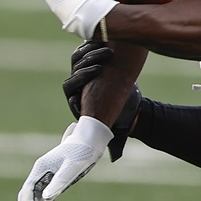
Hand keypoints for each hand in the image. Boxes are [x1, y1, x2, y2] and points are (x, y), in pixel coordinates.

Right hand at [17, 116, 113, 200]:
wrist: (90, 138)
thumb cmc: (83, 150)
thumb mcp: (73, 166)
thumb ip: (60, 180)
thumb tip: (46, 196)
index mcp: (42, 167)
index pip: (29, 188)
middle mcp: (41, 171)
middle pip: (28, 192)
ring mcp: (47, 174)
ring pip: (34, 193)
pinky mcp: (54, 177)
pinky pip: (44, 193)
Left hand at [62, 40, 143, 160]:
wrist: (130, 105)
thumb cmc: (121, 117)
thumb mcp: (116, 129)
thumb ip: (115, 142)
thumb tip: (115, 158)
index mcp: (78, 102)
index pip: (70, 86)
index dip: (80, 78)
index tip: (96, 73)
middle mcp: (77, 88)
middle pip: (74, 70)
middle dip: (86, 65)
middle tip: (103, 61)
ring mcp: (84, 74)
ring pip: (78, 59)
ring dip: (91, 53)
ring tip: (108, 51)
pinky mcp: (92, 62)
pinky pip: (85, 50)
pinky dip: (93, 45)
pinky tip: (106, 42)